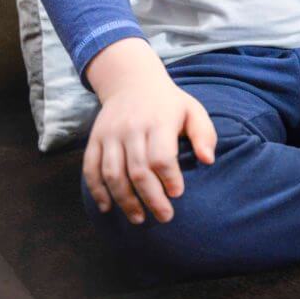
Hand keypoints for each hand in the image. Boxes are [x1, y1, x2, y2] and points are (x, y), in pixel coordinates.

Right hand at [82, 72, 217, 225]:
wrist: (132, 80)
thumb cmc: (168, 103)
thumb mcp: (192, 110)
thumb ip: (203, 134)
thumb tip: (208, 160)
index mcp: (158, 121)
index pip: (161, 156)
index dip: (169, 179)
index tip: (177, 194)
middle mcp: (132, 127)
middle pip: (138, 170)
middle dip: (151, 198)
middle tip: (164, 216)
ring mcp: (110, 133)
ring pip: (113, 173)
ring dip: (124, 200)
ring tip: (139, 218)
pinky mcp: (95, 138)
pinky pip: (91, 168)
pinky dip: (96, 191)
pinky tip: (107, 207)